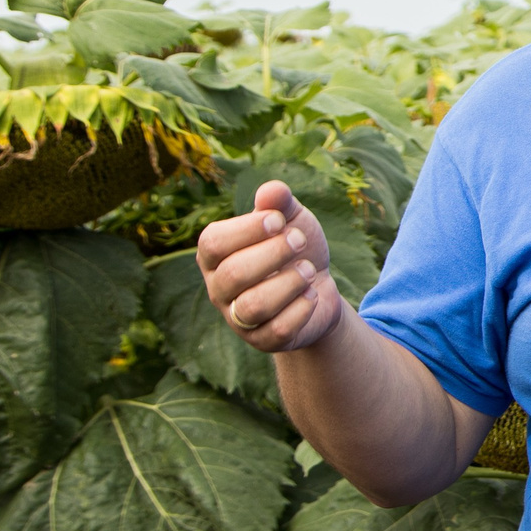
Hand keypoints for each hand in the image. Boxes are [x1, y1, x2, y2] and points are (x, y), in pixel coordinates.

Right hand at [196, 181, 342, 352]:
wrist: (317, 285)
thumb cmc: (294, 248)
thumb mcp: (291, 219)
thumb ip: (279, 203)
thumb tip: (272, 190)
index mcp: (214, 254)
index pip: (213, 243)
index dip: (248, 229)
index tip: (280, 220)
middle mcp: (218, 288)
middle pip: (233, 275)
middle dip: (274, 254)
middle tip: (300, 241)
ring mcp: (238, 318)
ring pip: (253, 306)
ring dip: (288, 284)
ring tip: (309, 270)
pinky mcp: (262, 340)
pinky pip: (278, 330)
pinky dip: (301, 308)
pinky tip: (312, 294)